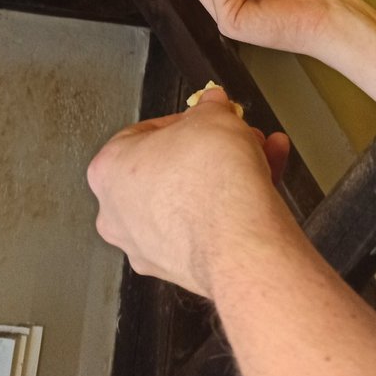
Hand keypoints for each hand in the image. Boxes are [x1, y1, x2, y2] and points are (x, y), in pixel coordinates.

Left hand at [86, 88, 289, 296]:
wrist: (237, 238)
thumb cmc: (210, 179)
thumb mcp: (214, 115)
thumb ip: (211, 107)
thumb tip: (214, 107)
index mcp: (109, 171)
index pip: (144, 133)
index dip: (185, 121)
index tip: (207, 118)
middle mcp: (120, 215)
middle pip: (171, 168)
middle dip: (212, 149)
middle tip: (236, 137)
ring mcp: (149, 247)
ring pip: (192, 199)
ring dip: (230, 173)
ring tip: (262, 153)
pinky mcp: (181, 269)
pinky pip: (207, 227)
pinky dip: (234, 204)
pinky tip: (266, 180)